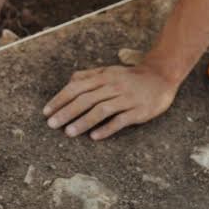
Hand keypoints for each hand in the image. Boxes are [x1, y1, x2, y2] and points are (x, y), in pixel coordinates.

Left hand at [42, 63, 180, 140]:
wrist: (161, 77)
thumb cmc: (130, 76)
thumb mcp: (109, 71)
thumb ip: (89, 75)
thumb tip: (70, 81)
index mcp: (103, 76)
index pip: (77, 87)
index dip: (60, 98)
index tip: (47, 111)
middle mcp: (113, 86)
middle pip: (86, 99)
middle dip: (66, 112)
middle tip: (51, 124)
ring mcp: (126, 98)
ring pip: (101, 109)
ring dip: (83, 121)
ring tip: (69, 132)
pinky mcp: (138, 111)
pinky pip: (120, 120)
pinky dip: (106, 128)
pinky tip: (94, 137)